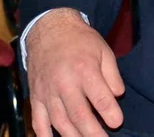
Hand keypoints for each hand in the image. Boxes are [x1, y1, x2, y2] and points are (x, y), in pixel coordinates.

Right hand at [25, 8, 124, 135]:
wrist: (48, 28)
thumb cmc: (79, 40)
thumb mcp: (103, 51)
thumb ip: (112, 76)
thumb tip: (117, 97)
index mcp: (84, 70)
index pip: (100, 99)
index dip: (111, 114)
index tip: (117, 122)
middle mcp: (64, 82)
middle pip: (79, 115)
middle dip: (93, 133)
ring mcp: (47, 91)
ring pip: (60, 122)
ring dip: (73, 136)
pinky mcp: (36, 96)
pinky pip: (38, 120)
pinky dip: (44, 135)